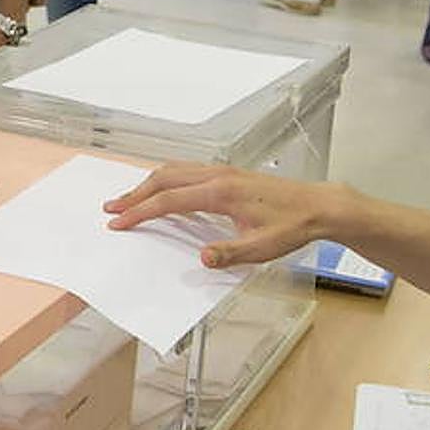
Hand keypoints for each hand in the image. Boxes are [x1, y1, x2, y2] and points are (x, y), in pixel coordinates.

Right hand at [103, 162, 349, 268]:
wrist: (317, 206)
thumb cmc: (291, 227)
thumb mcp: (261, 248)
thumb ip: (229, 253)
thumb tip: (201, 258)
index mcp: (220, 193)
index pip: (169, 200)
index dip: (140, 212)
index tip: (119, 222)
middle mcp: (217, 176)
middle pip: (163, 179)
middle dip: (134, 194)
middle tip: (112, 208)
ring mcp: (221, 171)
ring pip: (173, 171)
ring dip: (147, 184)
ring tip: (129, 200)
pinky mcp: (226, 173)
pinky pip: (186, 170)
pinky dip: (165, 179)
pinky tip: (161, 191)